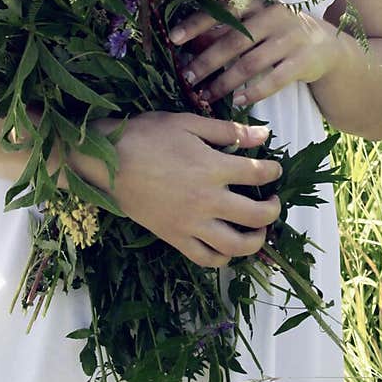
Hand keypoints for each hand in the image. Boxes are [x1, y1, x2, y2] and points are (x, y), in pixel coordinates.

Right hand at [98, 112, 281, 268]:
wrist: (107, 162)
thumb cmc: (147, 136)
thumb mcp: (188, 123)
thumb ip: (228, 130)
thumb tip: (264, 134)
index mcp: (213, 168)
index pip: (258, 174)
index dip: (273, 170)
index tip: (274, 168)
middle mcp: (207, 200)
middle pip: (256, 215)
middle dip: (273, 210)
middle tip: (273, 202)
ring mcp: (191, 224)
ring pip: (236, 245)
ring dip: (256, 240)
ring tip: (259, 229)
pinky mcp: (175, 238)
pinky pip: (206, 258)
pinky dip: (223, 257)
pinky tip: (228, 246)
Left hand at [170, 0, 339, 110]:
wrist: (326, 45)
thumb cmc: (279, 33)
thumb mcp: (257, 23)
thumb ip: (230, 28)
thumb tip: (188, 42)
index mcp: (259, 1)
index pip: (223, 9)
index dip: (196, 23)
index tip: (173, 38)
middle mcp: (275, 15)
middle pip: (233, 41)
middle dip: (206, 62)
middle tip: (186, 78)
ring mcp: (291, 37)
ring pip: (250, 63)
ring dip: (225, 83)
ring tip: (206, 96)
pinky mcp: (304, 60)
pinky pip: (275, 79)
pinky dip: (254, 92)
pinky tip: (237, 102)